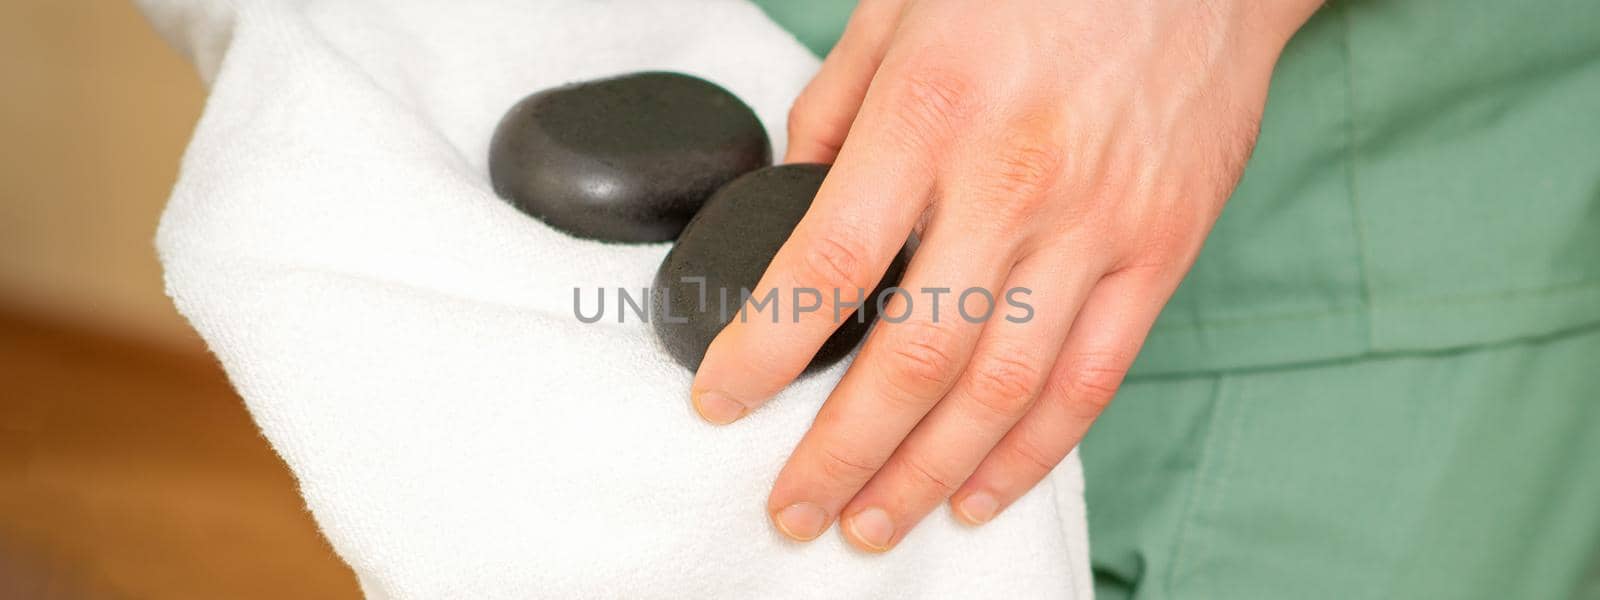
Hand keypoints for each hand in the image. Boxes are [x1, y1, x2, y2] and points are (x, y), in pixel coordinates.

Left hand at [693, 0, 1321, 550]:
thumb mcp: (901, 8)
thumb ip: (834, 111)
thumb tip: (791, 202)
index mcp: (931, 113)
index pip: (826, 266)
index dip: (763, 353)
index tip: (721, 400)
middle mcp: (1014, 180)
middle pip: (913, 359)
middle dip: (840, 453)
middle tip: (794, 507)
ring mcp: (1097, 226)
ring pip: (1001, 392)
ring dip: (926, 476)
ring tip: (871, 524)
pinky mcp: (1161, 252)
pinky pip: (1091, 381)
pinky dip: (1031, 454)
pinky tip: (977, 493)